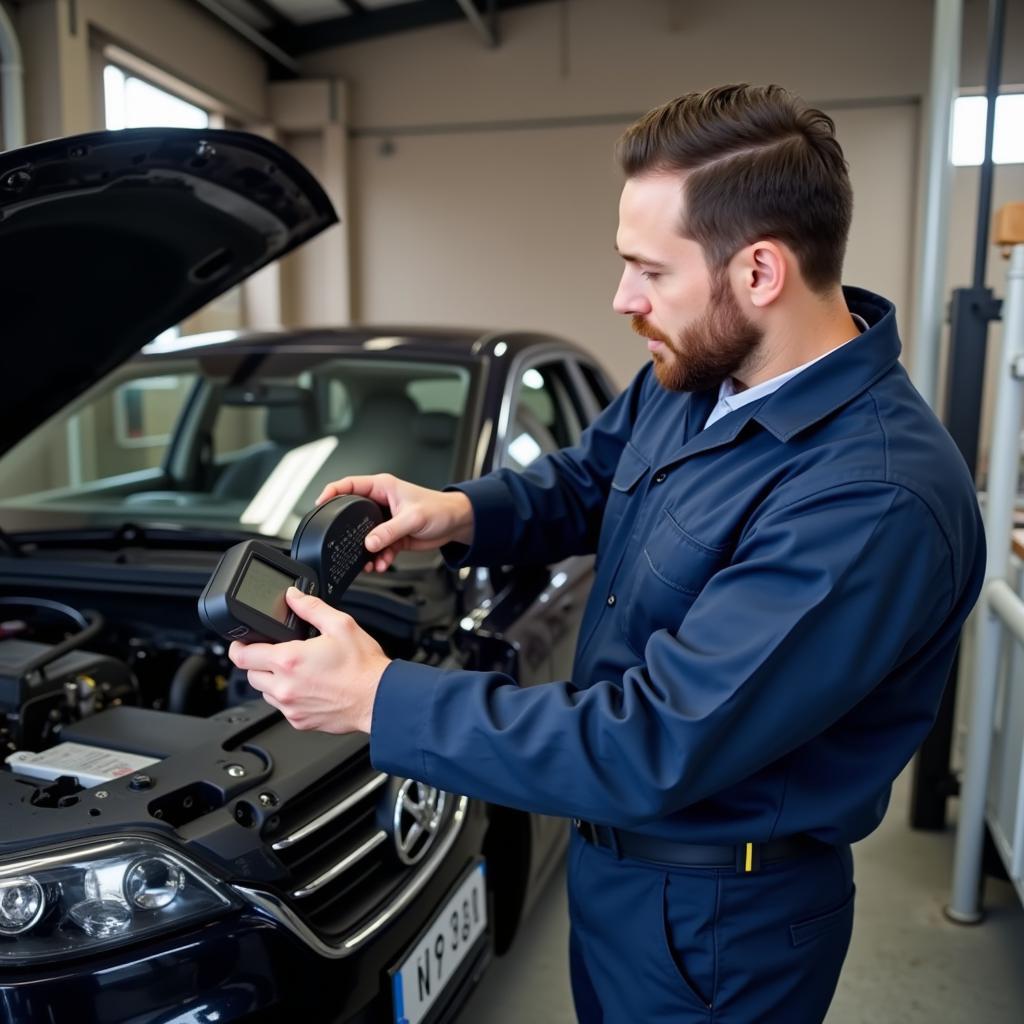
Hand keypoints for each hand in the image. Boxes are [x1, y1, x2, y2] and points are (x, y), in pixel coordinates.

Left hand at [228, 588, 390, 733]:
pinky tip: (308, 687)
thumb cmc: (363, 667)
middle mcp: (285, 687)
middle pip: (250, 674)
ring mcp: (290, 707)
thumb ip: (311, 607)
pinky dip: (289, 697)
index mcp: (289, 660)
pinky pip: (282, 708)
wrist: (378, 699)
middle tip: (279, 653)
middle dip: (259, 662)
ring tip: (298, 671)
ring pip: (265, 692)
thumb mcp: (340, 625)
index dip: (238, 647)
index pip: (242, 656)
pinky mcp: (299, 722)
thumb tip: (293, 596)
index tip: (242, 643)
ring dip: (273, 681)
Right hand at [315, 473, 473, 572]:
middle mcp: (380, 502)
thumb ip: (389, 531)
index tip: (320, 505)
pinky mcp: (392, 535)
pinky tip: (383, 563)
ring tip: (371, 562)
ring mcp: (385, 520)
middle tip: (346, 546)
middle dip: (350, 534)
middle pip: (353, 515)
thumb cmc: (440, 509)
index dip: (331, 493)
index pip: (348, 485)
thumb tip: (369, 543)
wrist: (457, 524)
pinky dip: (379, 558)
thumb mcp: (413, 518)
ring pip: (365, 536)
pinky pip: (378, 548)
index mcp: (382, 487)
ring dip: (367, 551)